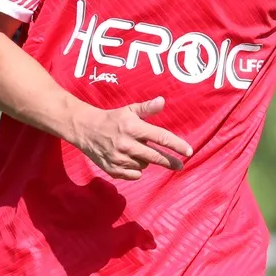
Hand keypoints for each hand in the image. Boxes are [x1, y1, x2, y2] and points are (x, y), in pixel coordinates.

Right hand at [69, 97, 192, 181]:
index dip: (177, 145)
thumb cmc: (112, 119)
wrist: (86, 130)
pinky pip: (134, 174)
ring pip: (144, 165)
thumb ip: (147, 108)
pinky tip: (130, 161)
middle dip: (170, 162)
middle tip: (179, 165)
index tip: (189, 152)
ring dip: (146, 160)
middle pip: (156, 157)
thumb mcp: (129, 110)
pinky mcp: (113, 169)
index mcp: (133, 128)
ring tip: (137, 151)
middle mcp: (127, 144)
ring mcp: (119, 159)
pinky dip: (136, 170)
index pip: (161, 137)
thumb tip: (162, 101)